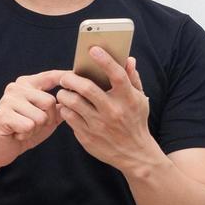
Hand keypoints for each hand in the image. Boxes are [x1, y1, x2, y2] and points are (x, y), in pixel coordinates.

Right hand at [0, 69, 70, 167]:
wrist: (0, 148)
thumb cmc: (25, 130)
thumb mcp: (47, 117)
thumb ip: (60, 106)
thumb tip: (81, 96)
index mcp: (27, 84)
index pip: (50, 76)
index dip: (66, 77)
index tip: (78, 75)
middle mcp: (15, 87)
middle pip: (49, 101)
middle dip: (47, 119)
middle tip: (33, 125)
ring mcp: (7, 100)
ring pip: (40, 116)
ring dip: (36, 129)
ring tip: (24, 129)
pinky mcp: (2, 115)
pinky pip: (29, 126)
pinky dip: (26, 135)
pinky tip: (17, 134)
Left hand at [56, 47, 158, 172]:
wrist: (135, 155)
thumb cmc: (136, 121)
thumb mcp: (140, 100)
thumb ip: (133, 79)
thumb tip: (129, 59)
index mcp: (128, 99)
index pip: (117, 75)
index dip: (105, 60)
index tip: (93, 49)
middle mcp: (113, 111)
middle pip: (87, 88)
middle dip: (71, 78)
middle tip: (66, 77)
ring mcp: (99, 125)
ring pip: (72, 102)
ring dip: (64, 93)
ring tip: (64, 91)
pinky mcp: (87, 137)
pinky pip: (68, 117)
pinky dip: (64, 108)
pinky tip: (66, 106)